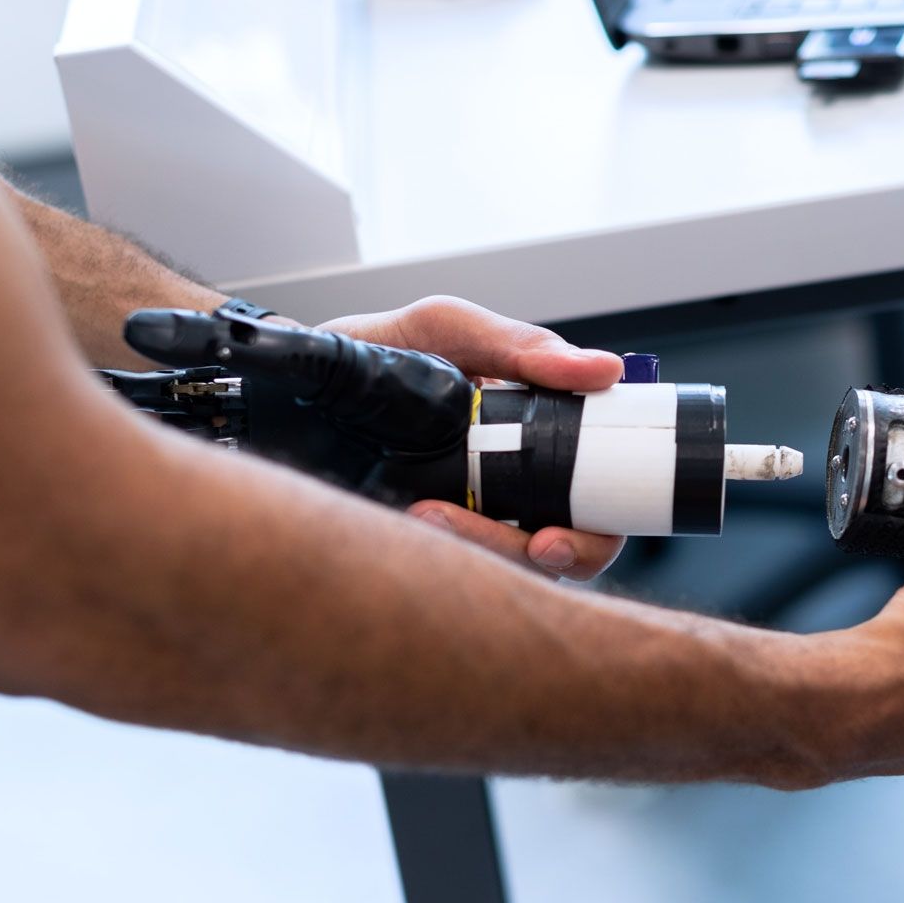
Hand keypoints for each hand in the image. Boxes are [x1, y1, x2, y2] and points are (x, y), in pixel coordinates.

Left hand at [317, 296, 627, 579]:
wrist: (300, 378)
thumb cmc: (381, 350)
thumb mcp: (447, 328)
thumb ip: (519, 345)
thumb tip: (603, 370)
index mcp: (540, 437)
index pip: (603, 500)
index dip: (598, 530)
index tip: (555, 536)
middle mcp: (516, 488)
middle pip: (568, 550)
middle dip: (557, 558)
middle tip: (531, 546)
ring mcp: (473, 518)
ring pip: (511, 569)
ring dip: (487, 553)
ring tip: (432, 517)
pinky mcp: (425, 542)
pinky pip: (454, 573)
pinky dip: (444, 556)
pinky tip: (411, 523)